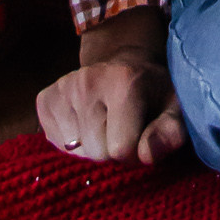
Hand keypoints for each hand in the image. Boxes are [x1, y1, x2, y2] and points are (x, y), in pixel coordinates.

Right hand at [37, 11, 186, 164]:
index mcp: (123, 82)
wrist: (124, 64)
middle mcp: (86, 81)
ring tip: (105, 126)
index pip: (120, 149)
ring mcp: (62, 89)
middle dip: (113, 151)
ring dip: (92, 148)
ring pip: (75, 152)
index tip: (142, 137)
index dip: (135, 153)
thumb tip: (147, 154)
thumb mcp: (175, 107)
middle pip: (96, 152)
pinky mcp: (45, 100)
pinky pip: (56, 144)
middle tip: (122, 130)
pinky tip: (86, 124)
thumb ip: (170, 131)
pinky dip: (72, 142)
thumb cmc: (153, 92)